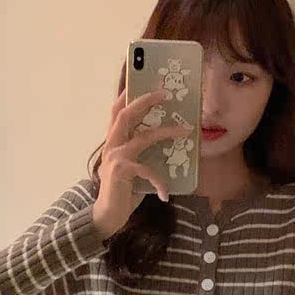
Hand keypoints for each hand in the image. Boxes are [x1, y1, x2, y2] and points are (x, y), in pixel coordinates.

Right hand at [93, 86, 190, 239]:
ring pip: (144, 136)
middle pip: (126, 114)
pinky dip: (159, 181)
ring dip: (167, 132)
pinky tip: (166, 193)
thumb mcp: (132, 166)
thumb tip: (164, 139)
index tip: (142, 79)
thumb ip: (141, 152)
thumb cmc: (122, 191)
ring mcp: (115, 157)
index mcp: (113, 141)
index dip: (127, 94)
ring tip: (186, 131)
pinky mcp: (121, 171)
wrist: (107, 215)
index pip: (117, 111)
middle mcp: (111, 145)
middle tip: (165, 93)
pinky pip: (147, 170)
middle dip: (146, 101)